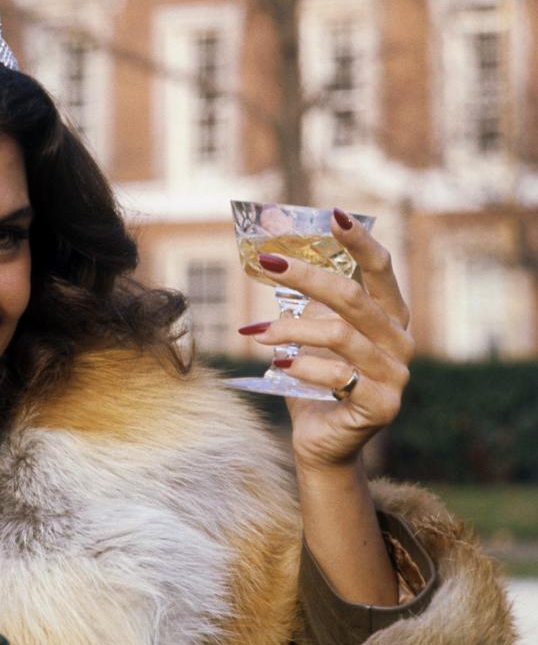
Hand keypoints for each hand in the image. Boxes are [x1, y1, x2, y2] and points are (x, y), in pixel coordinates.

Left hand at [242, 208, 414, 473]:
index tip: (335, 215)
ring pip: (339, 335)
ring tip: (256, 333)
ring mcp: (395, 375)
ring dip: (290, 330)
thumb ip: (303, 301)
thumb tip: (271, 257)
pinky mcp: (381, 405)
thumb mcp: (310, 333)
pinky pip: (336, 376)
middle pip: (352, 297)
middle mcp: (400, 342)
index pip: (381, 271)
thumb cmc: (314, 380)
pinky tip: (277, 364)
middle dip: (306, 275)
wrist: (321, 441)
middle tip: (266, 263)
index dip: (360, 242)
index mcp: (389, 318)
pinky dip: (301, 367)